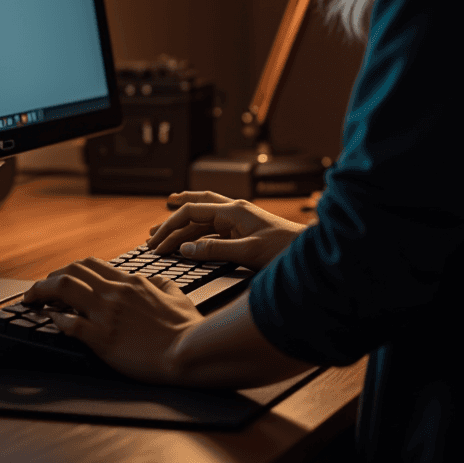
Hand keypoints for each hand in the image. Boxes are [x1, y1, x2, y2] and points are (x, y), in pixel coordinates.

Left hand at [20, 258, 203, 384]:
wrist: (189, 351)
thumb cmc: (187, 327)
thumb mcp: (177, 295)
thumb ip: (162, 284)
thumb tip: (153, 282)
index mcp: (131, 282)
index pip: (91, 265)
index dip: (70, 270)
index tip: (60, 279)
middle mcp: (115, 292)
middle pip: (72, 271)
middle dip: (50, 278)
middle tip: (39, 289)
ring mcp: (107, 314)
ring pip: (63, 289)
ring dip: (42, 292)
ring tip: (31, 300)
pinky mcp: (102, 339)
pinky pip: (69, 323)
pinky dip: (55, 319)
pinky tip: (50, 321)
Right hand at [146, 191, 308, 270]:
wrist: (310, 253)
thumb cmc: (285, 250)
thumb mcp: (248, 252)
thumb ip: (215, 250)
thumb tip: (186, 249)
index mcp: (233, 211)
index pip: (192, 211)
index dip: (170, 225)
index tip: (155, 242)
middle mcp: (234, 212)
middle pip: (196, 208)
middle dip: (172, 219)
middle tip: (153, 233)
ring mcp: (239, 221)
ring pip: (204, 220)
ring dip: (183, 229)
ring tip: (164, 237)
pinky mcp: (244, 232)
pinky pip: (214, 231)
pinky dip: (198, 236)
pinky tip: (191, 242)